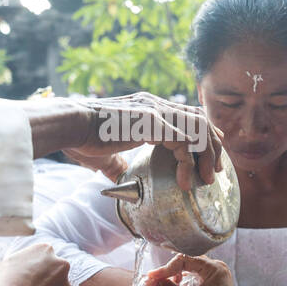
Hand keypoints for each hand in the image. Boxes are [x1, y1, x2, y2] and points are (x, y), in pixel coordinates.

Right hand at [0, 244, 71, 285]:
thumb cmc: (4, 285)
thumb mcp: (11, 262)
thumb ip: (27, 259)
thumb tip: (32, 264)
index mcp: (45, 249)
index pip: (45, 256)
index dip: (36, 268)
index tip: (28, 277)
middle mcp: (60, 262)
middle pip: (56, 270)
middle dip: (47, 279)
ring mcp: (66, 281)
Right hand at [70, 92, 225, 190]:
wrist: (71, 126)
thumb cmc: (82, 138)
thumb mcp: (106, 154)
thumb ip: (117, 163)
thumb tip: (118, 176)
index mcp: (148, 107)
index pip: (188, 113)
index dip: (204, 133)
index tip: (210, 154)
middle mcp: (156, 104)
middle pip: (200, 118)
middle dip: (212, 146)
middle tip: (215, 171)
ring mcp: (156, 111)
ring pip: (199, 128)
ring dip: (206, 155)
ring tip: (206, 178)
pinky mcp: (153, 123)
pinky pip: (184, 142)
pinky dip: (188, 163)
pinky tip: (184, 180)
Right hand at [145, 254, 247, 285]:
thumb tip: (149, 282)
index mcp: (214, 269)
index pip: (183, 259)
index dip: (165, 268)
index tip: (151, 278)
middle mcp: (217, 269)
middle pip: (186, 261)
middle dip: (169, 271)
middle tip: (153, 280)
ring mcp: (218, 277)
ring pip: (190, 269)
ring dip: (175, 276)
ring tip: (162, 285)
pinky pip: (195, 278)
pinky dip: (183, 283)